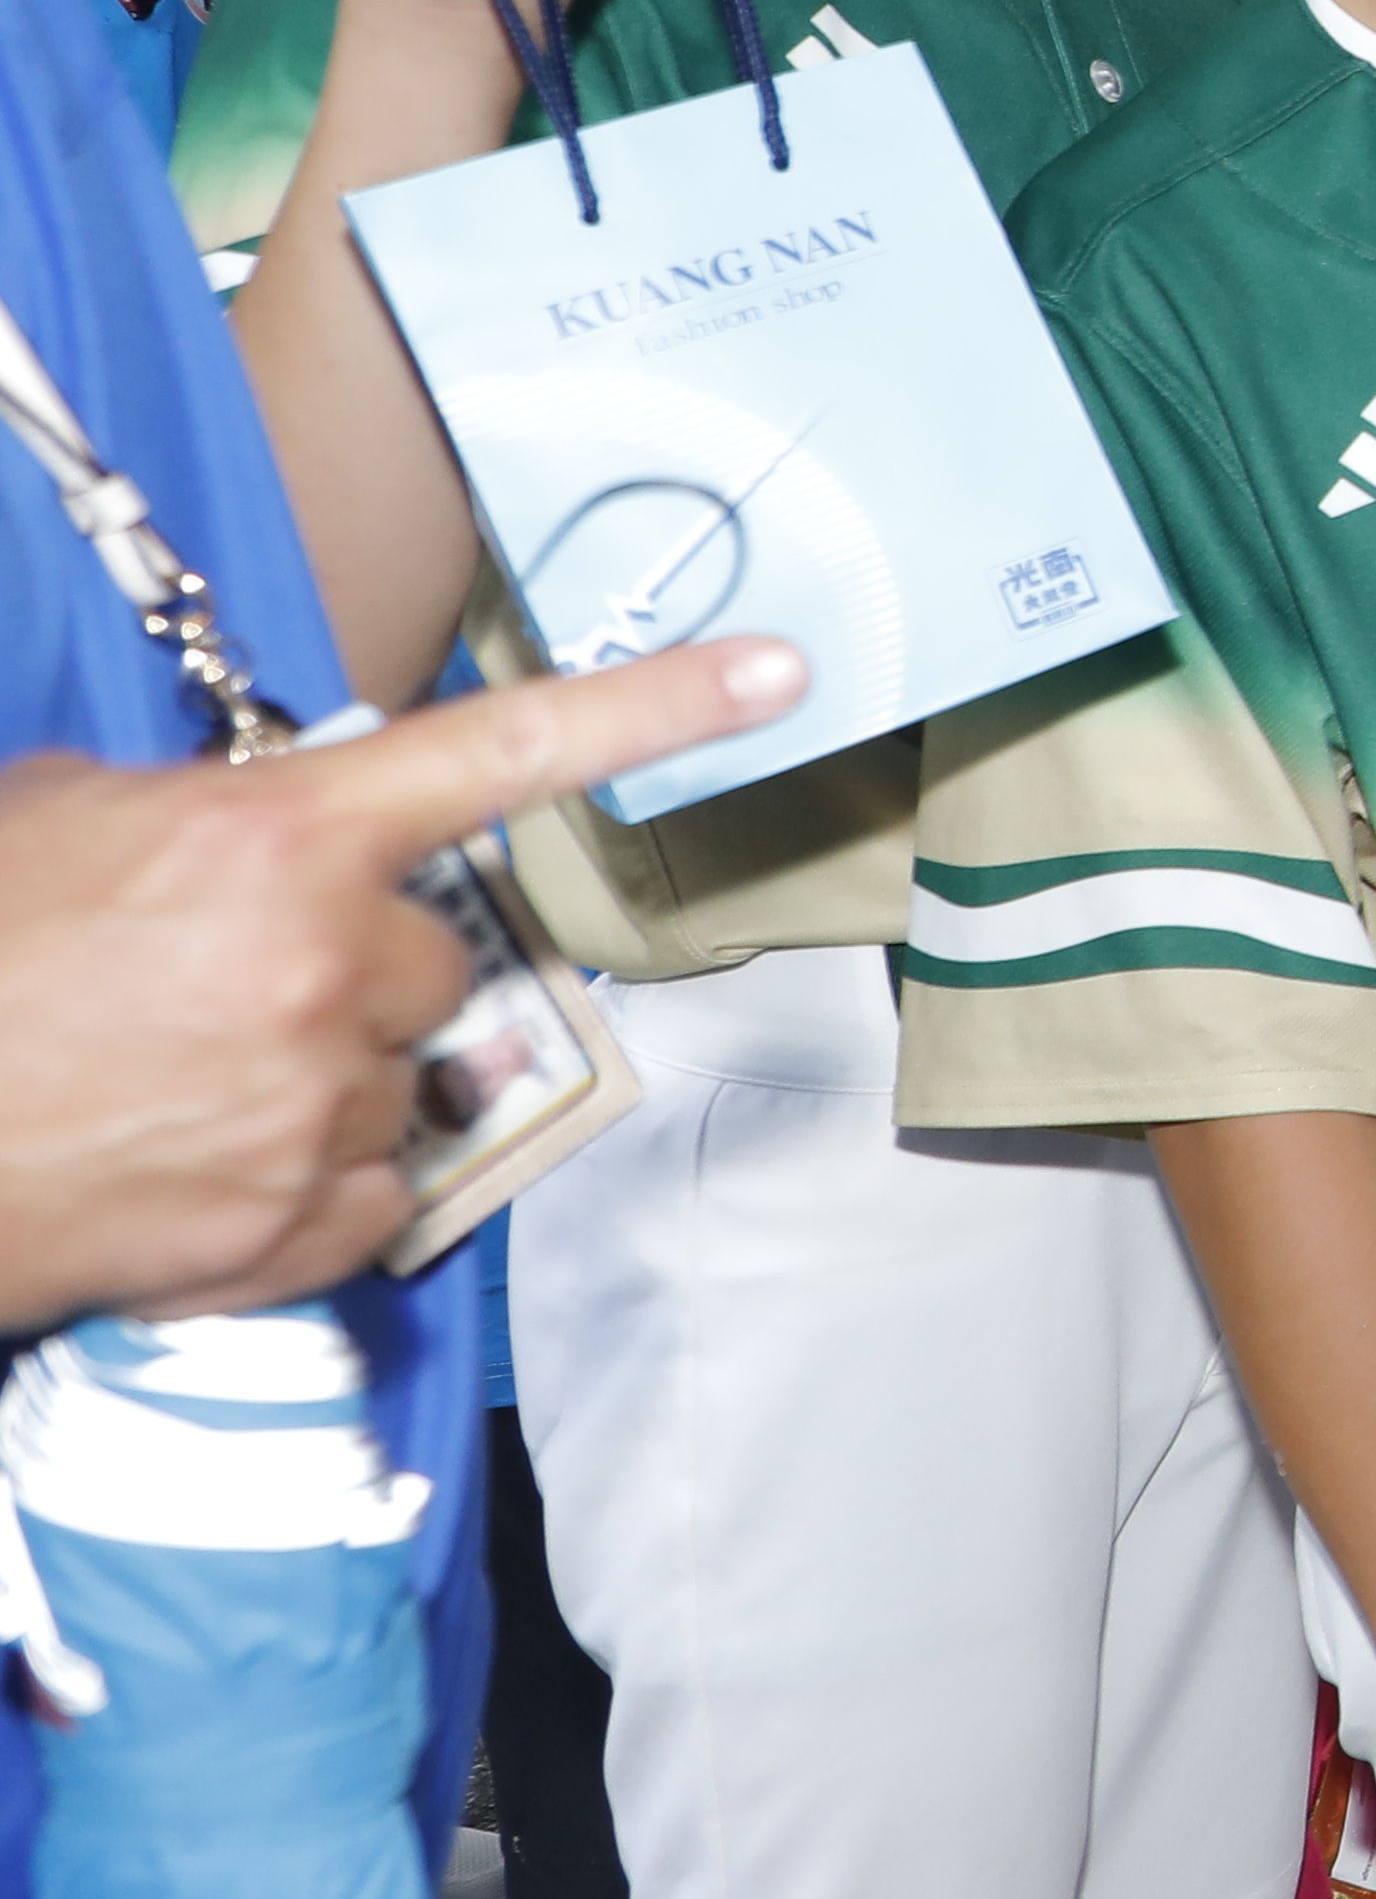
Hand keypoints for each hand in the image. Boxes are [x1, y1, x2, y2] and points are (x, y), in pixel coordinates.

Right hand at [0, 633, 799, 1335]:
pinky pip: (376, 1186)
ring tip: (180, 1079)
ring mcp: (318, 1105)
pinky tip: (204, 1157)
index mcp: (274, 841)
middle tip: (220, 988)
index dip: (656, 707)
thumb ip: (203, 815)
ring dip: (324, 1073)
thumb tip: (273, 834)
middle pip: (435, 958)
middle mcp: (326, 967)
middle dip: (353, 968)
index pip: (504, 753)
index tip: (782, 670)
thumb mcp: (59, 824)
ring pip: (400, 1076)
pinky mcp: (297, 1228)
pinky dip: (313, 1177)